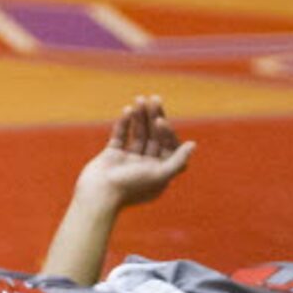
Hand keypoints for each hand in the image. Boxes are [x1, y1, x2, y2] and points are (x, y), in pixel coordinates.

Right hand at [76, 95, 195, 208]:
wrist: (98, 194)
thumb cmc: (131, 187)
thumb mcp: (159, 175)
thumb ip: (177, 160)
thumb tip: (194, 144)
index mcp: (159, 173)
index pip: (169, 147)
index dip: (167, 132)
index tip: (160, 120)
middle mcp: (145, 166)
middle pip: (154, 137)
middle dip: (154, 118)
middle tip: (153, 98)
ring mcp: (128, 160)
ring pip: (138, 134)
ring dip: (139, 116)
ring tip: (139, 98)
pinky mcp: (112, 156)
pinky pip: (120, 136)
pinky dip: (124, 123)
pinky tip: (126, 110)